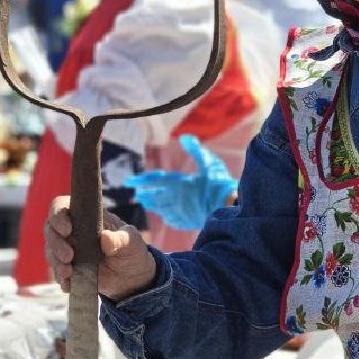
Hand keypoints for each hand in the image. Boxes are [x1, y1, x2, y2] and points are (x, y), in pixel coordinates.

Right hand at [46, 194, 156, 299]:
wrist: (131, 277)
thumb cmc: (131, 250)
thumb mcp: (132, 242)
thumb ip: (121, 238)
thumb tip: (104, 237)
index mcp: (86, 216)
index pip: (62, 206)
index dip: (58, 215)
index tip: (67, 229)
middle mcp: (73, 230)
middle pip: (50, 229)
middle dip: (56, 243)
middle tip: (69, 256)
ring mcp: (68, 249)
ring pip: (50, 251)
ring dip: (56, 262)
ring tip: (69, 272)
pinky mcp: (68, 268)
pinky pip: (56, 271)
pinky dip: (60, 277)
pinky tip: (68, 284)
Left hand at [120, 135, 237, 229]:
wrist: (229, 208)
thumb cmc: (219, 184)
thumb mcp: (209, 163)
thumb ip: (195, 150)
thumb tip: (184, 137)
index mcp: (178, 184)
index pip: (153, 181)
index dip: (140, 181)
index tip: (128, 181)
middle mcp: (175, 199)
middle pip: (153, 198)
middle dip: (144, 195)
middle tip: (138, 195)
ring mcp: (180, 212)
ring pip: (160, 209)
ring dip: (152, 205)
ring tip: (147, 203)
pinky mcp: (187, 221)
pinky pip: (172, 219)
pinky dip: (166, 215)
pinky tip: (166, 215)